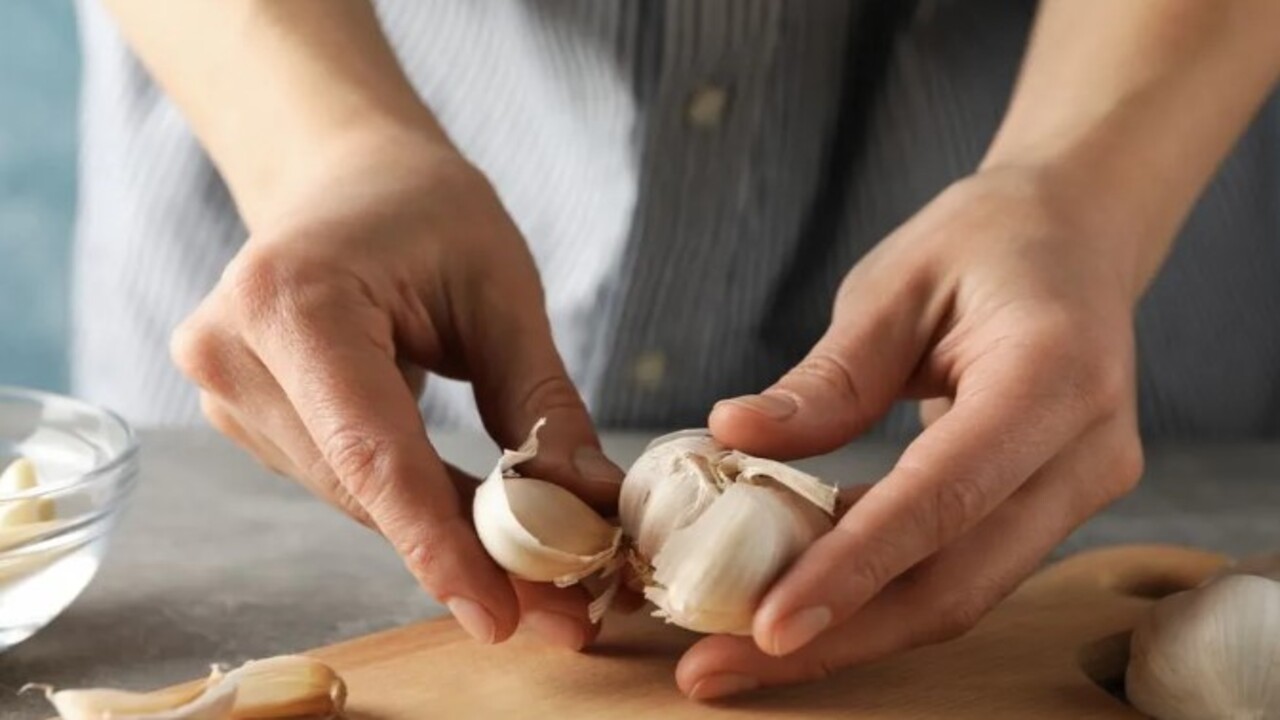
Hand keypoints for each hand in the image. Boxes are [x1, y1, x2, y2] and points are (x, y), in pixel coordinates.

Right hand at [170, 128, 622, 650]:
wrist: (344, 174)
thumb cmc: (425, 210)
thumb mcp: (502, 290)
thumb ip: (539, 401)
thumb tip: (587, 509)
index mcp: (292, 299)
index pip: (371, 450)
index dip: (439, 543)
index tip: (503, 617)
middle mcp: (232, 351)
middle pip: (361, 486)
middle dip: (464, 554)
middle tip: (563, 609)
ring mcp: (224, 388)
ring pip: (352, 495)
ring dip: (442, 535)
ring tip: (541, 572)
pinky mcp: (241, 412)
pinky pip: (340, 478)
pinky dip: (410, 505)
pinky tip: (476, 524)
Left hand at [683, 167, 1146, 698]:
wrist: (1075, 236)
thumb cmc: (983, 243)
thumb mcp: (894, 284)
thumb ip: (827, 376)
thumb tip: (733, 438)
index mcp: (1052, 375)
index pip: (944, 497)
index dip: (853, 569)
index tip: (765, 625)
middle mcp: (1086, 452)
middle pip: (956, 582)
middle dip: (837, 638)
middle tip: (717, 668)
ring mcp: (1081, 490)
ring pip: (959, 595)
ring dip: (850, 631)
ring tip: (737, 652)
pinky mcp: (1054, 510)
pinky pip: (961, 570)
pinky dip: (877, 593)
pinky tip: (799, 597)